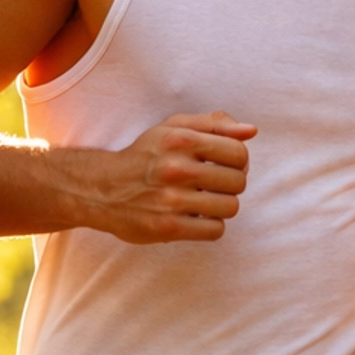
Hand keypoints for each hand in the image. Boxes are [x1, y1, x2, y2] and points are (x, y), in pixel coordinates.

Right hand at [80, 110, 256, 241]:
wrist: (103, 188)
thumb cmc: (146, 156)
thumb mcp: (173, 128)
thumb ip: (214, 124)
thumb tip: (251, 131)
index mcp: (181, 140)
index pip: (239, 153)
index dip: (238, 161)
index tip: (223, 165)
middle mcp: (176, 168)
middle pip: (238, 182)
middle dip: (230, 184)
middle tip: (212, 184)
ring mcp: (172, 199)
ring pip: (230, 207)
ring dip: (221, 206)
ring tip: (204, 200)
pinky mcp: (168, 227)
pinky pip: (215, 230)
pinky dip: (210, 225)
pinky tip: (195, 216)